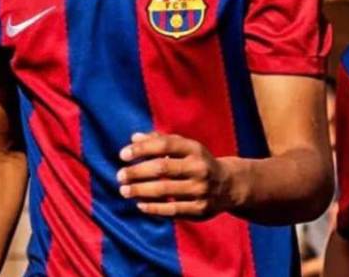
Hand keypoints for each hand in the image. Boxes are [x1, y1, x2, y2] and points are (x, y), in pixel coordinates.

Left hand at [116, 132, 236, 218]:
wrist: (229, 185)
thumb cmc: (197, 162)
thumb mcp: (185, 147)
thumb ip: (159, 141)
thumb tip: (133, 138)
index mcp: (194, 149)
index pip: (164, 145)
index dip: (142, 149)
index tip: (122, 155)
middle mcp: (199, 168)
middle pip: (162, 168)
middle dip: (137, 172)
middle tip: (119, 176)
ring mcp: (201, 189)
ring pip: (165, 190)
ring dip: (140, 190)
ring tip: (124, 190)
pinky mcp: (200, 209)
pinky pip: (173, 210)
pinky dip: (154, 208)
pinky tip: (140, 205)